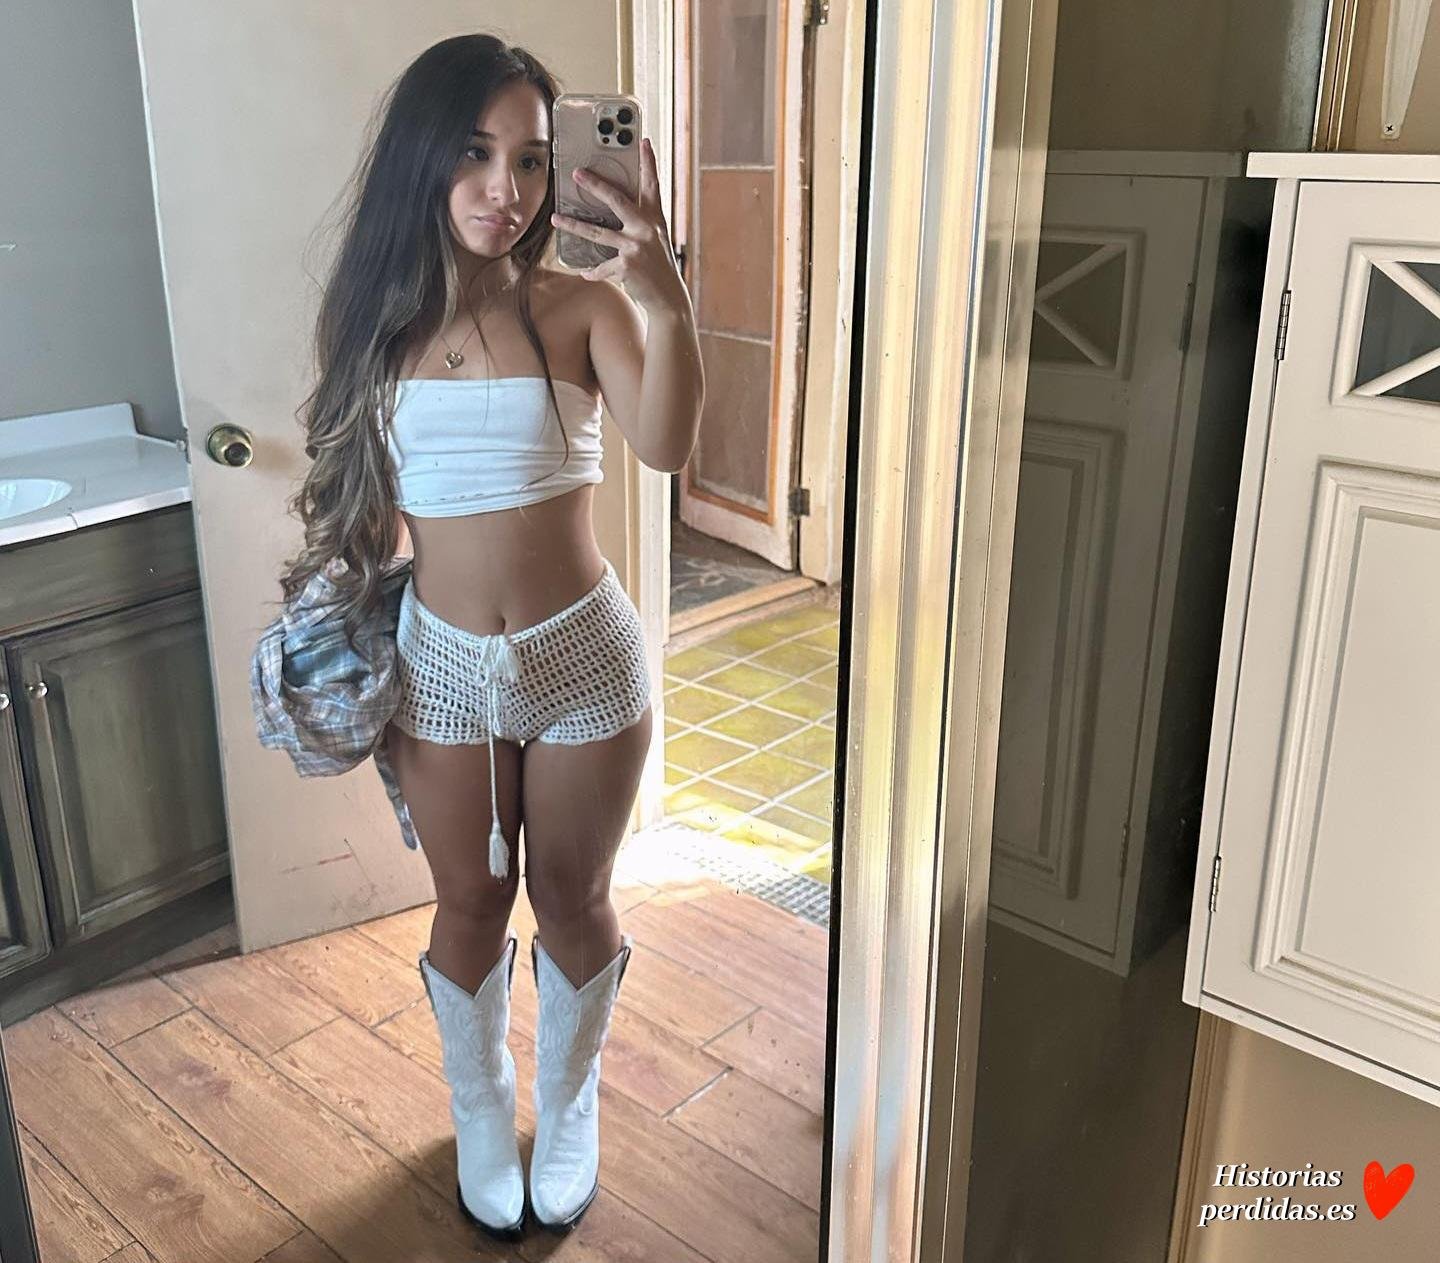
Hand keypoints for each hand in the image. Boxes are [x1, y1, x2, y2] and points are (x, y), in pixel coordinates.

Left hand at [551, 137, 685, 310]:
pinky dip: (593, 271)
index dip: (648, 162)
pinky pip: (601, 266)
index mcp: (655, 219)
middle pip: (617, 200)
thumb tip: (615, 214)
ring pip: (597, 232)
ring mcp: (636, 247)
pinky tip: (585, 273)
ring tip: (555, 219)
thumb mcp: (655, 242)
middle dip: (595, 185)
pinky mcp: (626, 266)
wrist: (668, 299)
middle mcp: (646, 229)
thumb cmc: (659, 269)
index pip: (652, 185)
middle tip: (576, 173)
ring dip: (573, 225)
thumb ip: (639, 226)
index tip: (644, 140)